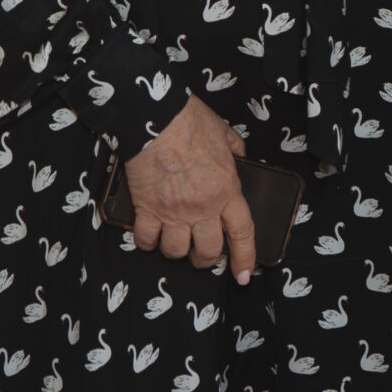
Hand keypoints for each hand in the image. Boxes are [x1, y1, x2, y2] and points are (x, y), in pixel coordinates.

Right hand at [124, 95, 257, 281]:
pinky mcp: (147, 208)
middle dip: (206, 260)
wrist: (156, 116)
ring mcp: (173, 211)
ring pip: (176, 251)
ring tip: (174, 242)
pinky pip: (146, 239)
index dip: (245, 258)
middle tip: (202, 256)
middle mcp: (202, 207)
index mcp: (226, 190)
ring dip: (176, 251)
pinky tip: (149, 235)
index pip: (242, 233)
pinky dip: (147, 242)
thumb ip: (236, 151)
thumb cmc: (190, 121)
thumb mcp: (225, 133)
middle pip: (207, 251)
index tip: (243, 275)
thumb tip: (241, 159)